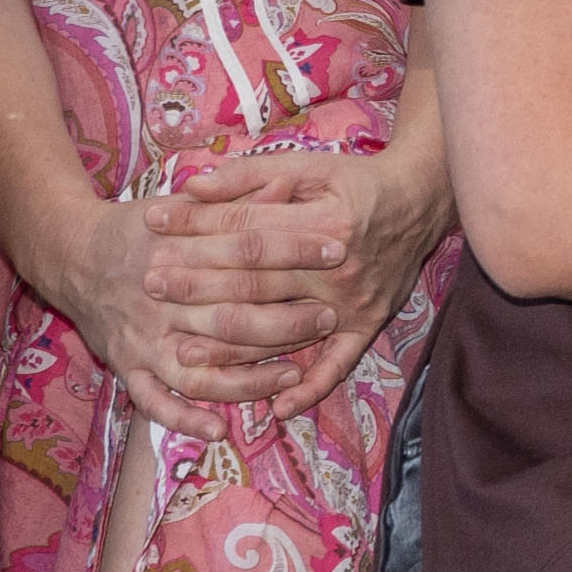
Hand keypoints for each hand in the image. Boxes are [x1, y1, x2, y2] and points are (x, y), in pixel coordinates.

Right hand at [36, 183, 327, 433]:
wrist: (69, 254)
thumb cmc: (138, 229)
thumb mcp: (182, 205)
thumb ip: (233, 201)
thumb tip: (285, 186)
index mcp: (174, 250)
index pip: (246, 250)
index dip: (295, 250)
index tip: (337, 250)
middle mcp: (158, 299)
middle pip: (231, 315)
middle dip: (285, 319)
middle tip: (328, 316)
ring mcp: (141, 338)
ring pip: (201, 367)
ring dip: (249, 376)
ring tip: (294, 373)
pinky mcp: (125, 366)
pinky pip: (154, 402)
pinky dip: (184, 419)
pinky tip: (219, 430)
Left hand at [142, 146, 454, 430]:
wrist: (421, 200)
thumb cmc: (356, 180)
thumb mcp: (307, 163)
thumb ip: (248, 174)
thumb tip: (190, 185)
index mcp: (322, 223)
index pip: (244, 228)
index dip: (195, 224)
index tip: (153, 222)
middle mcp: (337, 269)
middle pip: (254, 283)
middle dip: (197, 284)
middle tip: (150, 285)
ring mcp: (352, 303)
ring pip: (281, 331)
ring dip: (231, 347)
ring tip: (182, 354)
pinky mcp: (367, 324)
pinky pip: (338, 366)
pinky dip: (310, 390)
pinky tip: (277, 408)